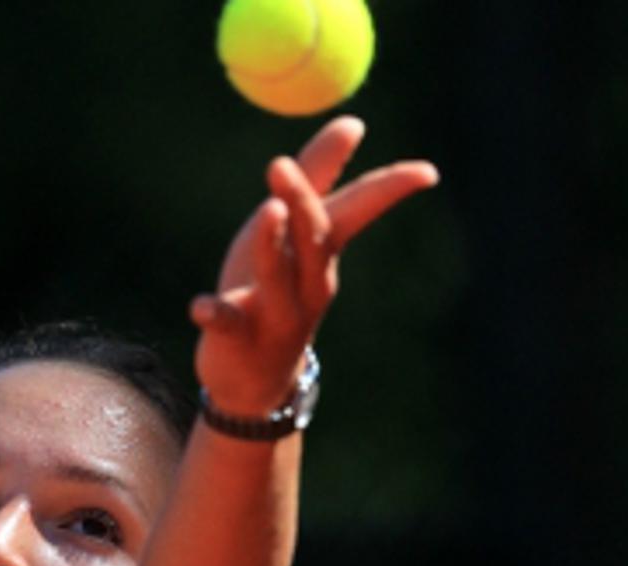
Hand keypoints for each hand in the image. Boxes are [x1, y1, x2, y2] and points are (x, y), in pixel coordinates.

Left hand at [190, 116, 439, 416]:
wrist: (253, 381)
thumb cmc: (273, 291)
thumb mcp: (292, 235)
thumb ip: (317, 178)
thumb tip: (354, 122)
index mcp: (321, 255)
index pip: (357, 213)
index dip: (389, 192)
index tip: (427, 172)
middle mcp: (307, 286)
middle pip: (314, 241)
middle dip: (302, 202)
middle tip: (281, 163)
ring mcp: (274, 314)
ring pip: (277, 279)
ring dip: (271, 246)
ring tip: (268, 212)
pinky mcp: (237, 340)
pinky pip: (228, 324)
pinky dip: (216, 314)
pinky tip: (200, 306)